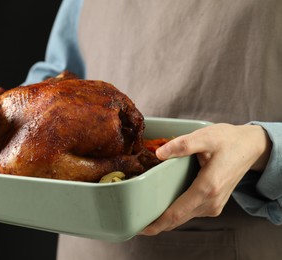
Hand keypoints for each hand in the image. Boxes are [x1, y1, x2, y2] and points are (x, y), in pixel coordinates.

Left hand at [140, 123, 270, 235]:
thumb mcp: (206, 136)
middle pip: (177, 220)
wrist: (251, 146)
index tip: (139, 228)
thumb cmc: (229, 140)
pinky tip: (164, 201)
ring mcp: (214, 205)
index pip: (176, 214)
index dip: (156, 224)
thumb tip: (159, 153)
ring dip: (165, 216)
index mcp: (208, 188)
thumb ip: (182, 144)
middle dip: (156, 223)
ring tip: (145, 209)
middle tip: (135, 219)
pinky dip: (176, 210)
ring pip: (183, 217)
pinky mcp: (214, 204)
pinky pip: (190, 211)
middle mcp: (211, 202)